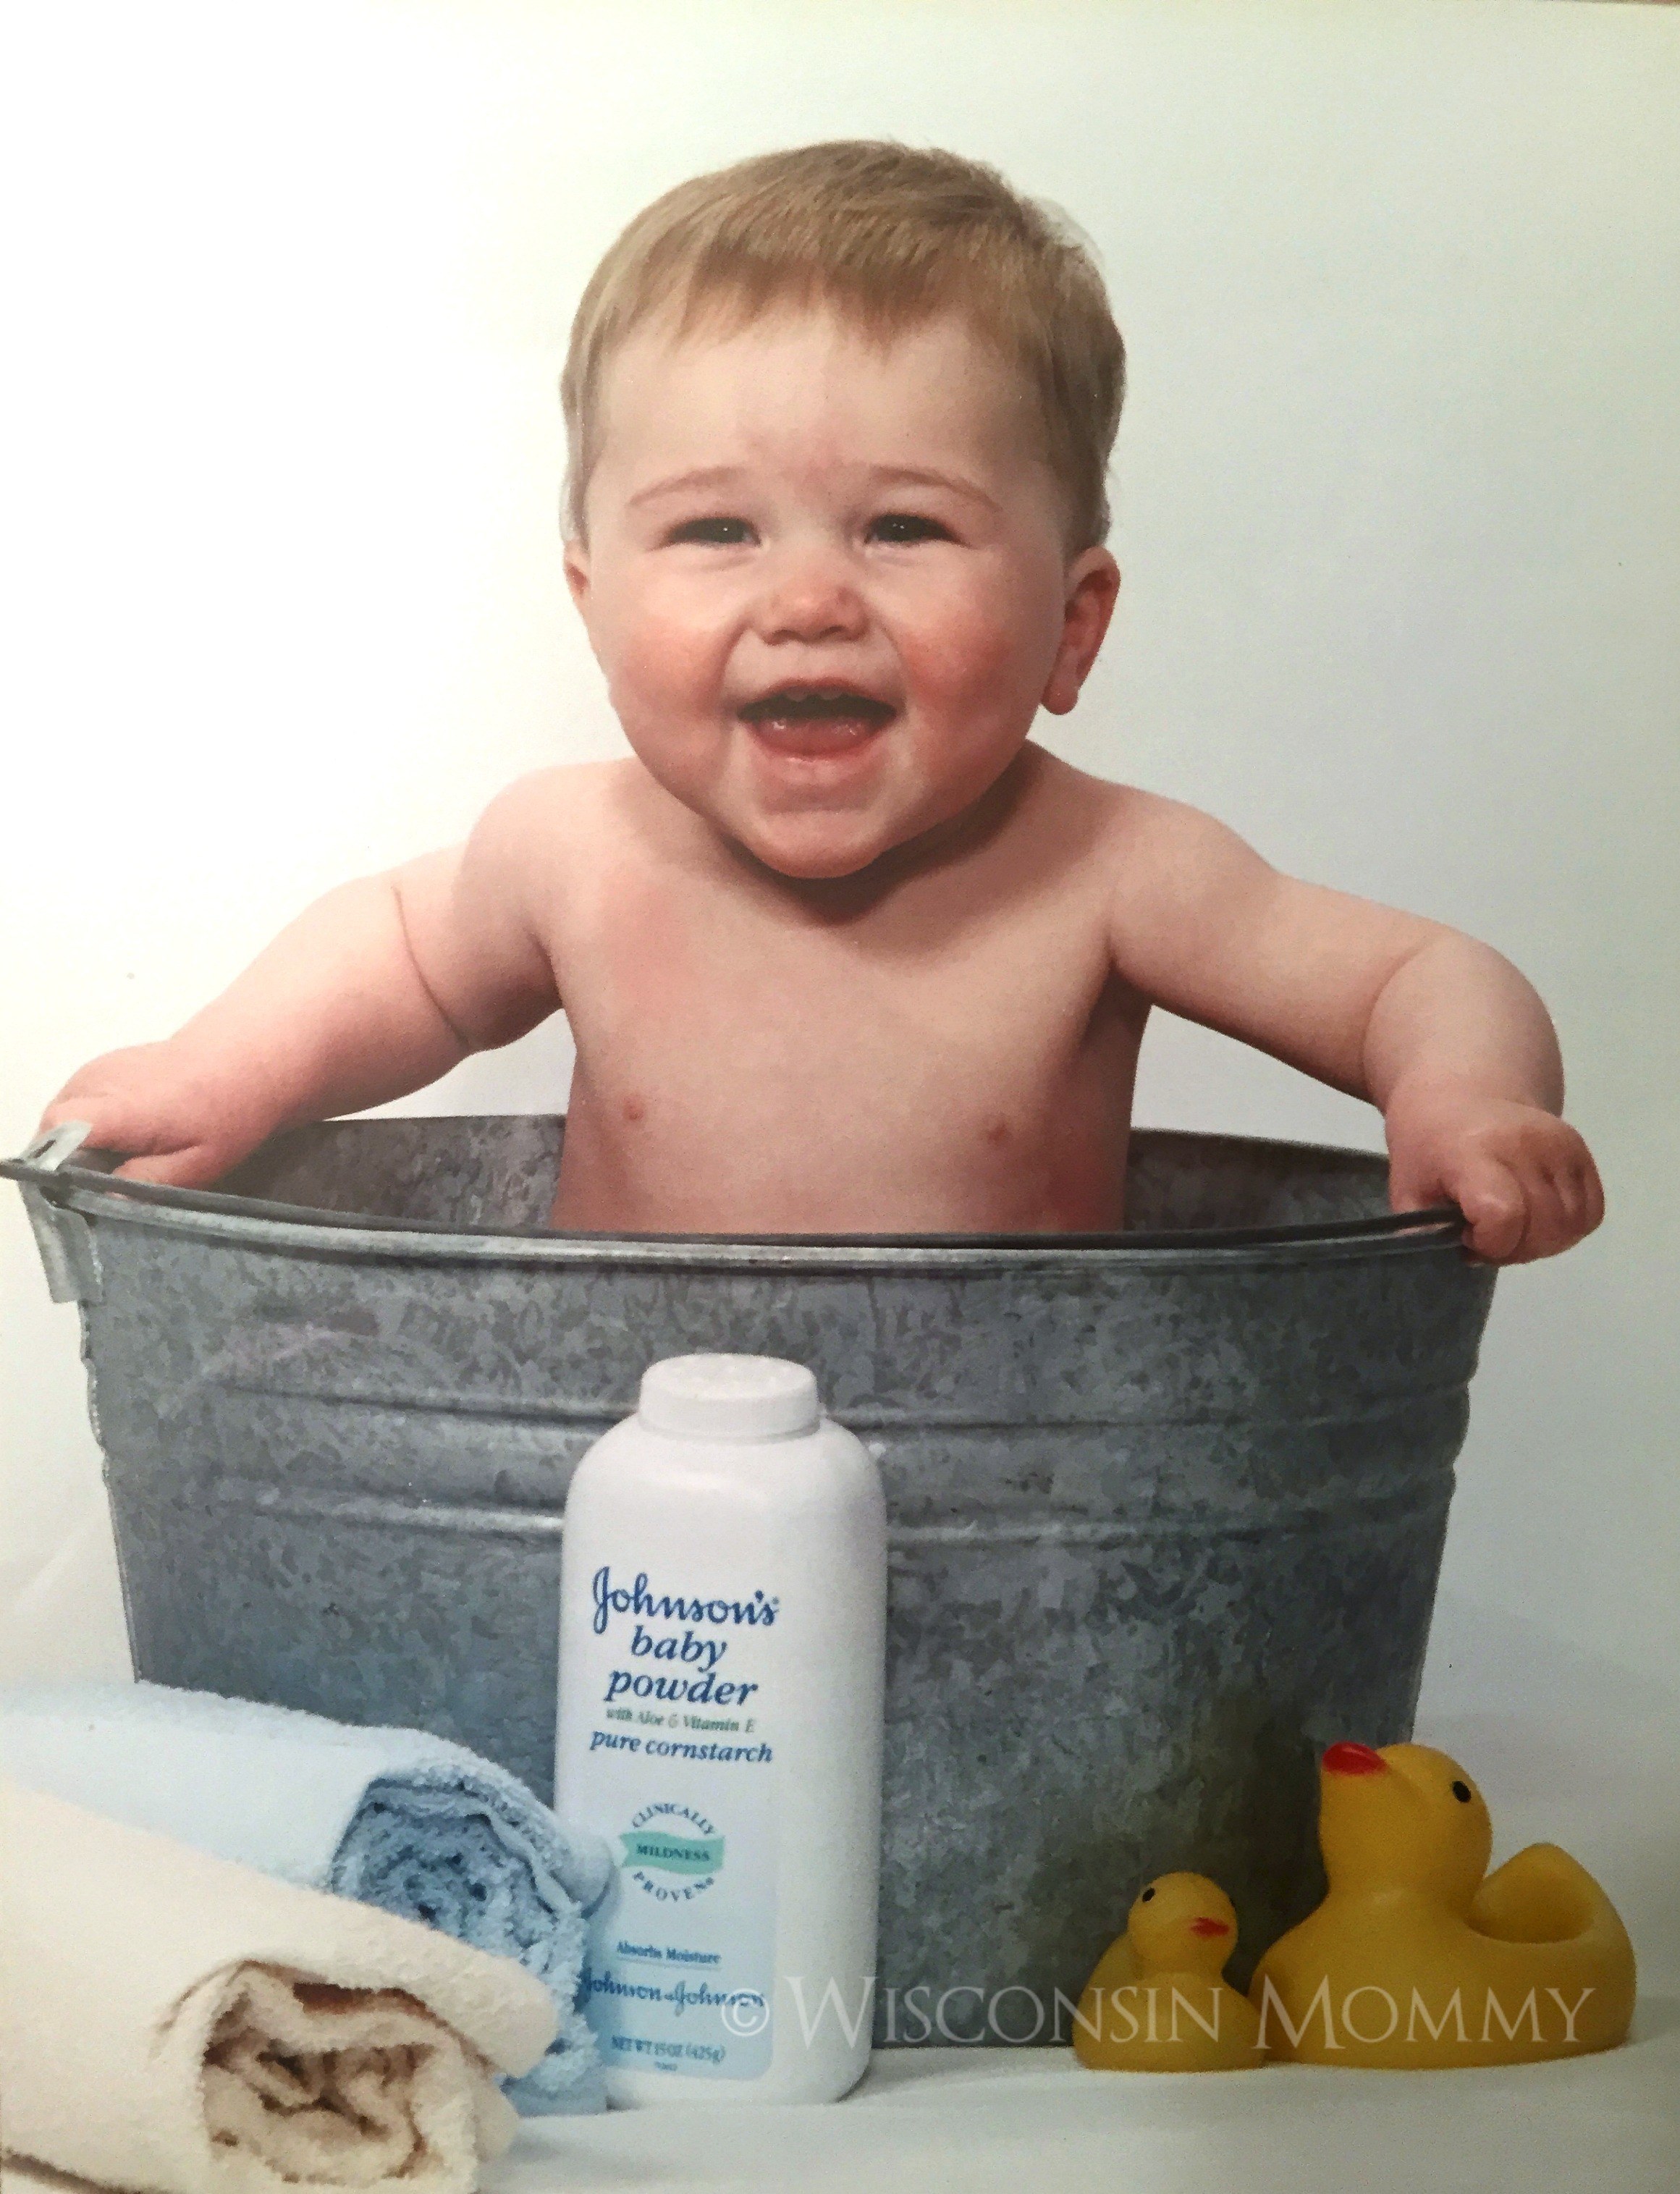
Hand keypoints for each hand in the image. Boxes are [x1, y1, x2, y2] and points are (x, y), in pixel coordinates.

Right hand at [38, 1041, 277, 1188]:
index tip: (78, 1187)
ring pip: (59, 1118)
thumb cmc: (225, 1113)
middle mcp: (96, 1082)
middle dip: (67, 1161)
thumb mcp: (197, 1164)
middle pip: (50, 1129)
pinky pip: (73, 1104)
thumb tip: (102, 1199)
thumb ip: (145, 1183)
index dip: (58, 1164)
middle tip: (104, 1180)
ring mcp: (93, 1070)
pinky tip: (122, 1136)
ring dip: (77, 1143)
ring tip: (118, 1158)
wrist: (241, 1060)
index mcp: (120, 1106)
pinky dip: (86, 1125)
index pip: (58, 1131)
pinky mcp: (97, 1068)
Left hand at [1385, 1083, 1603, 1263]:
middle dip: (1515, 1250)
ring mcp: (1561, 1147)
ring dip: (1543, 1243)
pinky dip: (1566, 1228)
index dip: (1490, 1243)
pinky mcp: (1581, 1152)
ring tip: (1511, 1228)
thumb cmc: (1428, 1146)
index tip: (1467, 1235)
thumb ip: (1425, 1232)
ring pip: (1572, 1225)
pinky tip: (1535, 1219)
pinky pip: (1590, 1212)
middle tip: (1487, 1237)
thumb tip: (1460, 1258)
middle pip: (1545, 1228)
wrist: (1460, 1095)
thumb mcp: (1408, 1190)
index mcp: (1475, 1152)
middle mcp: (1527, 1146)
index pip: (1505, 1215)